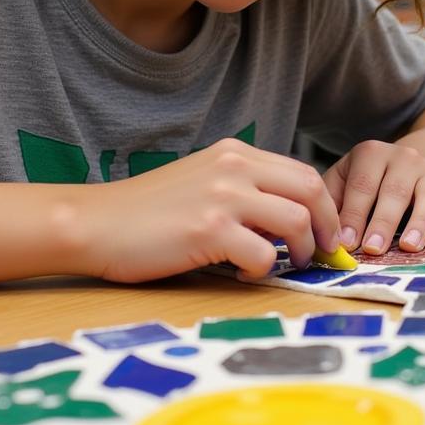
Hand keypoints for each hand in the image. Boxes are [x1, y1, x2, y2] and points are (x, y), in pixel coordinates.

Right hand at [84, 138, 341, 282]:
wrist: (96, 223)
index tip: (326, 234)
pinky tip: (243, 271)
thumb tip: (289, 221)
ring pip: (297, 221)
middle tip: (323, 253)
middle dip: (328, 227)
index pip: (303, 173)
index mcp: (235, 153)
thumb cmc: (146, 211)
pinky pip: (264, 254)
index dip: (325, 207)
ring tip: (287, 264)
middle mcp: (235, 166)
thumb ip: (244, 190)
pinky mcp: (210, 229)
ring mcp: (223, 196)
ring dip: (302, 250)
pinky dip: (263, 270)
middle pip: (311, 190)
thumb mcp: (202, 182)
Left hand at [323, 140, 424, 255]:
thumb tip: (325, 238)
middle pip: (394, 191)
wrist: (406, 163)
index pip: (361, 186)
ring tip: (409, 247)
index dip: (354, 215)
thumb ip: (332, 204)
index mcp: (371, 154)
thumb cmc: (365, 180)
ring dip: (419, 223)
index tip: (346, 243)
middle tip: (373, 250)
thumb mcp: (343, 181)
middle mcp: (404, 157)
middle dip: (383, 223)